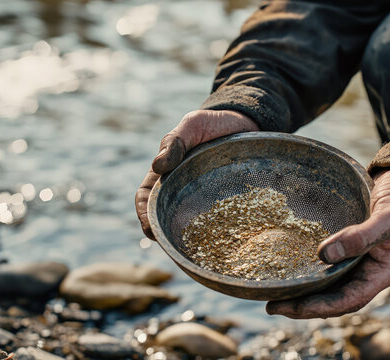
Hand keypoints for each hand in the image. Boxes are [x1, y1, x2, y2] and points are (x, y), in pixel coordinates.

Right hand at [135, 109, 258, 238]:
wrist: (245, 122)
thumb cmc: (212, 124)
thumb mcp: (192, 125)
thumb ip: (175, 142)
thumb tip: (156, 166)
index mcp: (165, 174)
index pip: (146, 198)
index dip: (144, 215)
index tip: (149, 229)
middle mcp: (181, 190)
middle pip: (165, 217)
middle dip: (165, 234)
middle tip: (172, 248)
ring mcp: (203, 199)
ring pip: (190, 225)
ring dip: (190, 239)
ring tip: (196, 253)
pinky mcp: (226, 203)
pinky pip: (218, 222)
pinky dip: (217, 234)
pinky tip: (224, 244)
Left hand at [266, 169, 389, 318]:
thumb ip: (363, 235)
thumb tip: (325, 254)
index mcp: (385, 272)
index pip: (350, 299)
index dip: (321, 306)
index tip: (292, 306)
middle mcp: (371, 272)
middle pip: (336, 298)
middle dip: (305, 305)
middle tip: (274, 306)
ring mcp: (361, 262)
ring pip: (331, 284)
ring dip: (306, 291)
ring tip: (277, 294)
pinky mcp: (351, 249)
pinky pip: (329, 265)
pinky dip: (311, 271)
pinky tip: (292, 268)